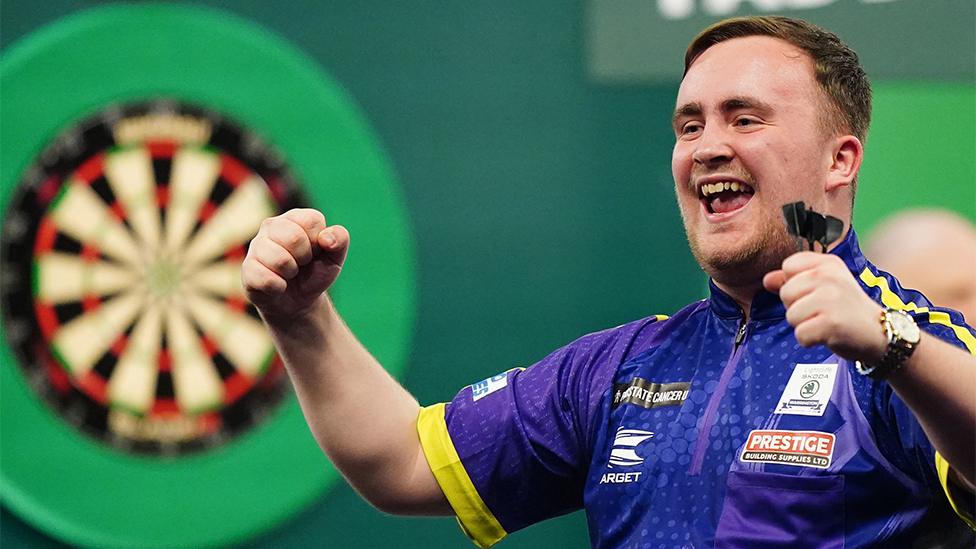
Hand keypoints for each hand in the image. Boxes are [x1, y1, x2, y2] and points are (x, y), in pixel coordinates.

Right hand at [241, 208, 348, 319]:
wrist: (298, 302)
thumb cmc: (314, 273)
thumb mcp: (335, 258)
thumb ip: (340, 240)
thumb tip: (326, 238)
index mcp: (295, 218)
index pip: (311, 220)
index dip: (318, 242)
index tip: (315, 251)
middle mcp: (272, 226)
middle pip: (293, 237)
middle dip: (304, 257)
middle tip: (301, 264)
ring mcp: (256, 246)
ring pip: (279, 259)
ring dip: (291, 273)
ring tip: (289, 273)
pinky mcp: (247, 268)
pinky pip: (266, 279)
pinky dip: (279, 287)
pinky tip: (278, 286)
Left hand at [763, 252, 886, 361]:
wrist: (880, 334)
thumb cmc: (846, 309)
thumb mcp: (822, 287)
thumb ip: (792, 280)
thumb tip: (767, 279)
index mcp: (828, 263)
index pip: (788, 266)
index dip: (795, 284)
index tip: (816, 293)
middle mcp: (830, 277)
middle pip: (786, 293)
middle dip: (798, 307)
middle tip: (823, 311)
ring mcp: (831, 299)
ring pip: (791, 316)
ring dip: (804, 325)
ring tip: (826, 322)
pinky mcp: (831, 323)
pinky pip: (800, 334)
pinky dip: (810, 340)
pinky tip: (828, 335)